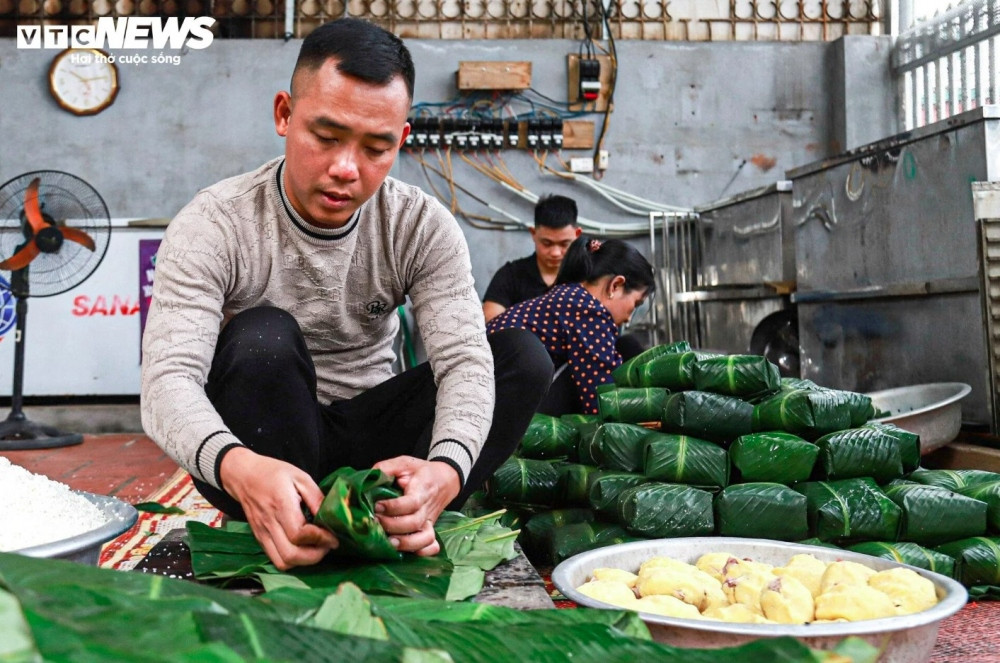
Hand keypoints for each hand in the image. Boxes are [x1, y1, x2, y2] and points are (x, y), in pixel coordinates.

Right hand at [219, 447, 337, 569]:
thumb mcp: (301, 478)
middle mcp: (269, 523)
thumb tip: (331, 518)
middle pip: (291, 555)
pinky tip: (302, 548)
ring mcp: (262, 533)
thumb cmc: (274, 473)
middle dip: (315, 555)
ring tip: (316, 548)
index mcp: (281, 504)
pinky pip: (275, 559)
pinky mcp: (259, 538)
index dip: (320, 539)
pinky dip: (292, 560)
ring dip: (303, 561)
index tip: (333, 537)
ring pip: (282, 562)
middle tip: (327, 545)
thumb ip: (317, 498)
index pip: (299, 534)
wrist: (244, 476)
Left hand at [372, 456, 460, 555]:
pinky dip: (422, 552)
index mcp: (422, 489)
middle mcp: (427, 508)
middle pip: (414, 523)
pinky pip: (432, 546)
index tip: (377, 505)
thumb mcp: (405, 463)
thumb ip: (386, 468)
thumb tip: (368, 478)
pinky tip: (407, 551)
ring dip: (405, 543)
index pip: (411, 502)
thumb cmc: (422, 471)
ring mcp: (430, 521)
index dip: (394, 507)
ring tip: (388, 542)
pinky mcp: (430, 529)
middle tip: (375, 522)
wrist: (445, 479)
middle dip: (392, 526)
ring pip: (424, 538)